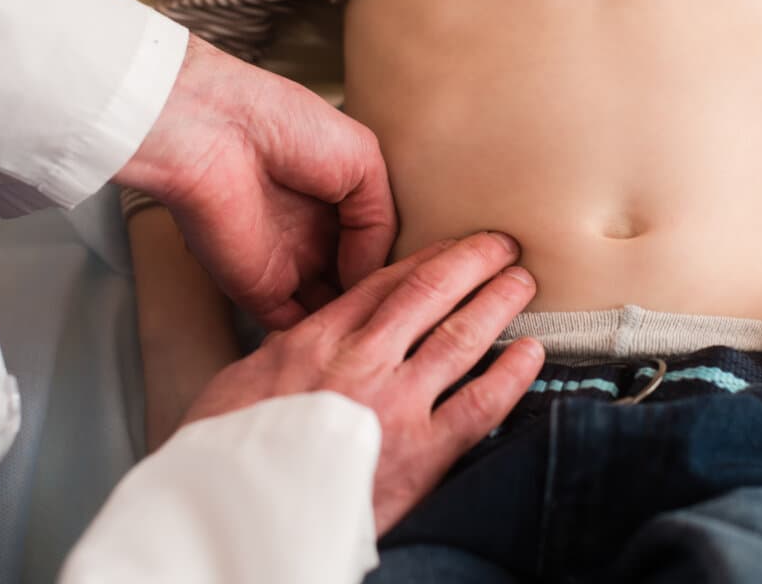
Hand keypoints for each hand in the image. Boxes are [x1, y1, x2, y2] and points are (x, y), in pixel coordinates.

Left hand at [115, 36, 395, 325]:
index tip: (428, 286)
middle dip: (382, 304)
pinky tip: (359, 343)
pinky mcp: (258, 292)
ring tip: (397, 337)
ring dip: (357, 325)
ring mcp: (287, 268)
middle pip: (355, 285)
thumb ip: (381, 222)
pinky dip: (323, 339)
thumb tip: (373, 274)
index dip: (400, 268)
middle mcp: (314, 237)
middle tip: (417, 320)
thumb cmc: (283, 126)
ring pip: (331, 312)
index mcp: (337, 200)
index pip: (375, 248)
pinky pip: (296, 328)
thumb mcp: (363, 160)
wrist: (218, 134)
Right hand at [180, 232, 544, 534]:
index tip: (451, 247)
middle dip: (471, 262)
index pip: (384, 283)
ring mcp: (396, 403)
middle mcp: (362, 360)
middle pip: (430, 293)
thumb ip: (285, 354)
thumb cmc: (229, 456)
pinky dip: (511, 375)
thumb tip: (302, 338)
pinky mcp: (422, 451)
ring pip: (461, 335)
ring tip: (521, 281)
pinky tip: (531, 353)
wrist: (238, 514)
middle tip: (500, 246)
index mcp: (316, 339)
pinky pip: (481, 403)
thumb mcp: (241, 383)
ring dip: (497, 302)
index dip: (426, 258)